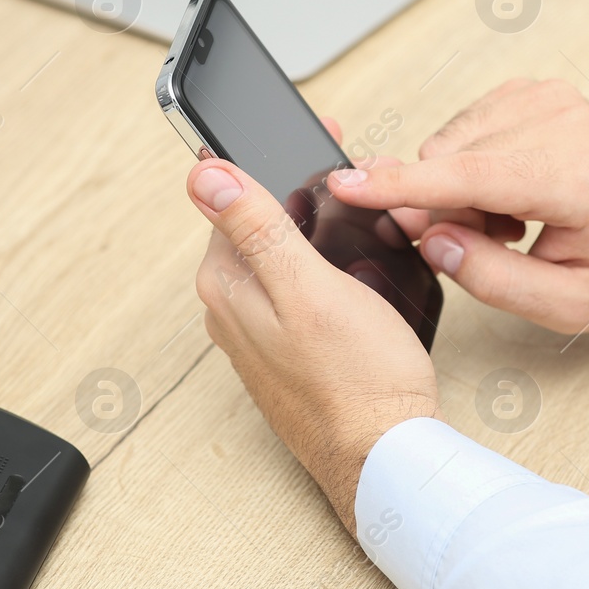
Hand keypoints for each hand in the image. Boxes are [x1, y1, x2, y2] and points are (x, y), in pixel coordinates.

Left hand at [188, 145, 438, 533]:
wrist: (386, 454)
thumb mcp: (308, 289)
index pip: (232, 194)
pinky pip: (295, 285)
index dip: (273, 156)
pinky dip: (321, 262)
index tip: (318, 134)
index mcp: (227, 283)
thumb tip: (203, 174)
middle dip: (298, 186)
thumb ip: (256, 228)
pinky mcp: (288, 347)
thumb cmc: (358, 380)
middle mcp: (232, 307)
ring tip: (359, 206)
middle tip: (349, 167)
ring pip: (279, 253)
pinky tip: (352, 263)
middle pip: (257, 221)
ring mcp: (258, 330)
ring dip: (313, 223)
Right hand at [328, 79, 588, 333]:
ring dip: (460, 189)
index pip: (472, 178)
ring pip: (449, 145)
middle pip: (450, 162)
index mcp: (579, 180)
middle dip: (445, 208)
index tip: (348, 184)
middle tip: (491, 240)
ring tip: (509, 219)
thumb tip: (433, 240)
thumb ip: (495, 280)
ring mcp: (547, 97)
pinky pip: (462, 131)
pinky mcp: (532, 89)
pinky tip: (508, 190)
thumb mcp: (571, 304)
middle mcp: (563, 124)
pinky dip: (471, 166)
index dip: (403, 185)